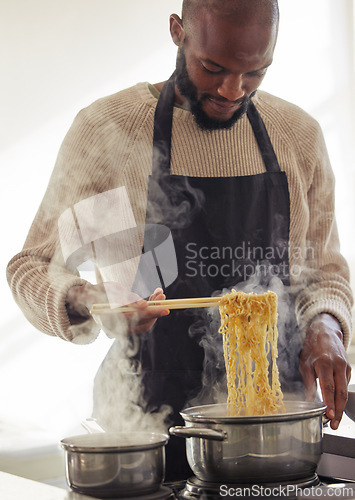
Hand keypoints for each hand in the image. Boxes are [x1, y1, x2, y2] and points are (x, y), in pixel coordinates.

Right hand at [66, 283, 168, 335]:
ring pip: (144, 323)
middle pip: (142, 324)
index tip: (164, 307)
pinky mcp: (127, 327)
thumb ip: (126, 298)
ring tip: (160, 294)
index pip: (135, 320)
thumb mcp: (110, 290)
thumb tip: (144, 305)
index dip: (151, 313)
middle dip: (155, 310)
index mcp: (110, 322)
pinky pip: (142, 321)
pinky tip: (155, 297)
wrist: (87, 298)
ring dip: (155, 309)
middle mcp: (116, 330)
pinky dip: (150, 310)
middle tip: (163, 296)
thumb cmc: (98, 292)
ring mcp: (121, 330)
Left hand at [299, 313, 351, 428]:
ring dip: (341, 406)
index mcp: (324, 363)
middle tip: (334, 425)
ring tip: (335, 419)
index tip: (329, 416)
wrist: (325, 332)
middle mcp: (337, 365)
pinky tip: (336, 404)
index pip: (328, 387)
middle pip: (340, 393)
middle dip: (338, 411)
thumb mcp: (304, 363)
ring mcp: (345, 367)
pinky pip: (345, 384)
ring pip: (344, 391)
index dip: (330, 403)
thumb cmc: (312, 348)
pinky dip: (341, 396)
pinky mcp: (349, 368)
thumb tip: (308, 400)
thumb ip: (308, 382)